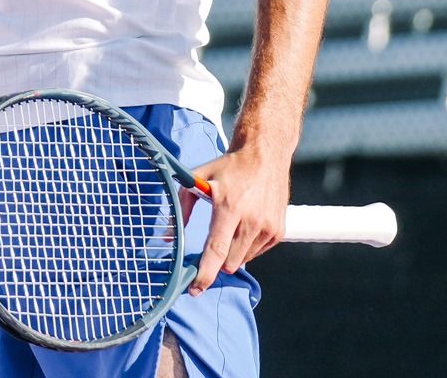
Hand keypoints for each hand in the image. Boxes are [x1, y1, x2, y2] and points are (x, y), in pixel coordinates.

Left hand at [181, 143, 288, 293]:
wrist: (265, 156)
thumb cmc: (228, 167)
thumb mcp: (198, 179)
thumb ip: (181, 208)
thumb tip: (167, 238)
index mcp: (230, 208)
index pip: (215, 250)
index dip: (204, 273)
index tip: (194, 289)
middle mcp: (252, 221)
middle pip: (228, 262)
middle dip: (215, 263)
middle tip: (206, 253)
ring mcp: (268, 228)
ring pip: (242, 260)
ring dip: (230, 255)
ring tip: (228, 228)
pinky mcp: (278, 232)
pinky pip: (255, 253)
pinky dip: (244, 248)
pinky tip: (242, 227)